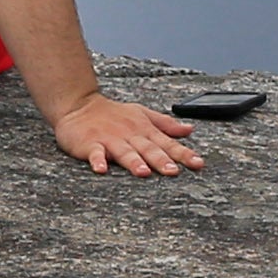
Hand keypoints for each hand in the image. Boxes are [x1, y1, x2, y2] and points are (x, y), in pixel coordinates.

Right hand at [48, 90, 200, 176]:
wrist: (80, 105)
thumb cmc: (113, 114)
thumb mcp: (142, 114)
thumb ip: (166, 124)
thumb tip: (189, 129)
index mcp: (144, 130)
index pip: (168, 143)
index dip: (183, 153)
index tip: (198, 163)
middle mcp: (130, 135)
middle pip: (148, 149)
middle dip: (161, 160)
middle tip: (173, 171)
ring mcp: (110, 139)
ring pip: (124, 152)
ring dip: (134, 161)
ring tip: (143, 172)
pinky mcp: (91, 143)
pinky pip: (95, 153)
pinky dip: (97, 161)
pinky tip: (101, 169)